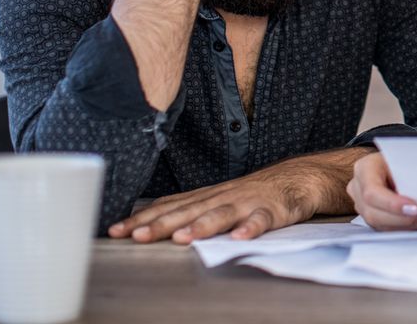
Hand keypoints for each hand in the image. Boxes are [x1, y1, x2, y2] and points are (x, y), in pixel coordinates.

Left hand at [108, 148, 366, 243]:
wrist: (301, 177)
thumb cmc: (255, 192)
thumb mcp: (218, 197)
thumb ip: (189, 207)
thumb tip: (148, 218)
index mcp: (208, 196)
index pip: (169, 207)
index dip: (143, 219)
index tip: (115, 230)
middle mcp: (224, 197)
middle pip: (189, 211)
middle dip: (162, 224)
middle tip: (136, 236)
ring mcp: (249, 202)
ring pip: (223, 214)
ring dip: (203, 226)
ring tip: (184, 239)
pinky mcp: (275, 210)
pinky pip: (262, 220)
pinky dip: (251, 228)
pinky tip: (240, 238)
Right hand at [347, 153, 416, 230]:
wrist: (395, 161)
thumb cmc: (401, 158)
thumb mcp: (405, 158)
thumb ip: (412, 175)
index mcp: (364, 168)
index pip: (372, 192)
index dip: (392, 204)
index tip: (414, 208)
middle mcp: (358, 189)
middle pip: (373, 213)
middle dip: (403, 219)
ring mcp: (362, 206)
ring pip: (381, 225)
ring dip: (409, 225)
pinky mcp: (372, 217)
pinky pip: (388, 228)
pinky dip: (409, 227)